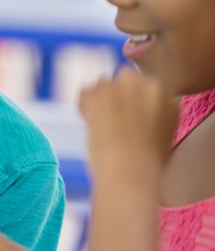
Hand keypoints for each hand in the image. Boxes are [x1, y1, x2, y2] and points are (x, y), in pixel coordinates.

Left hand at [78, 68, 176, 182]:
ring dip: (99, 100)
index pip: (144, 85)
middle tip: (110, 118)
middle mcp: (148, 85)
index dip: (132, 101)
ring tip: (100, 124)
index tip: (126, 117)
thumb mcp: (159, 133)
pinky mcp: (100, 93)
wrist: (130, 173)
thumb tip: (131, 107)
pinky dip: (83, 106)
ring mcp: (123, 86)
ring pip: (103, 84)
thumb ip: (149, 113)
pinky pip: (85, 92)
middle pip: (125, 77)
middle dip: (116, 94)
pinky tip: (90, 124)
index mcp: (167, 96)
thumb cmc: (145, 163)